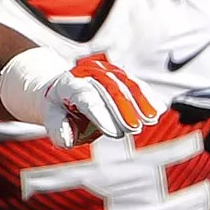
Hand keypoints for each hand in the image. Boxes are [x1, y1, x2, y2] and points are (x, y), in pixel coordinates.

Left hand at [0, 48, 160, 147]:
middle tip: (135, 128)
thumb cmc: (57, 110)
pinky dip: (147, 96)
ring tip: (152, 119)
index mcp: (67, 84)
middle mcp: (86, 73)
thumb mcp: (51, 122)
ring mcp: (103, 70)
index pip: (86, 99)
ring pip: (124, 83)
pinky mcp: (117, 73)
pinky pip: (134, 83)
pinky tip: (158, 109)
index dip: (102, 115)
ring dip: (140, 102)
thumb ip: (58, 131)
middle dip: (123, 110)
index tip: (115, 133)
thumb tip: (68, 139)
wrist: (59, 90)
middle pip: (108, 89)